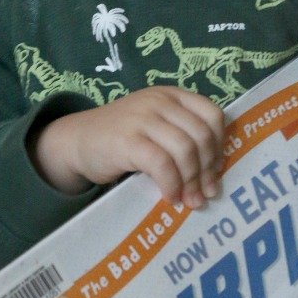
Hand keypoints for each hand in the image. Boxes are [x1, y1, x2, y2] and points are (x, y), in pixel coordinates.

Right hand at [30, 86, 224, 207]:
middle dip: (208, 170)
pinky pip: (162, 165)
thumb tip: (212, 176)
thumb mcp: (156, 128)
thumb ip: (182, 137)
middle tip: (206, 194)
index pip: (212, 115)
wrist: (77, 140)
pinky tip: (170, 197)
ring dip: (192, 181)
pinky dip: (171, 185)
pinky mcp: (128, 140)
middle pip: (201, 136)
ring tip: (190, 201)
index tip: (216, 171)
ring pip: (185, 150)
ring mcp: (142, 118)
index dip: (220, 146)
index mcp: (172, 95)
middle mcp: (160, 101)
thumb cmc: (122, 139)